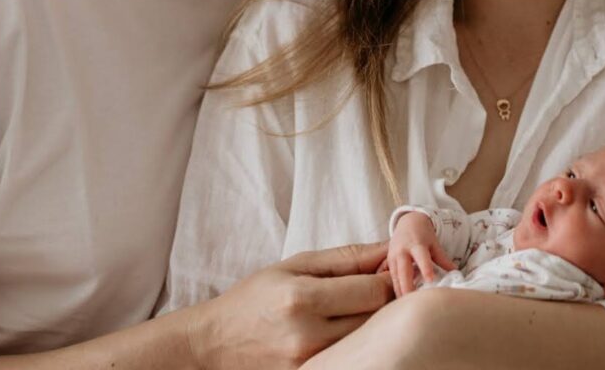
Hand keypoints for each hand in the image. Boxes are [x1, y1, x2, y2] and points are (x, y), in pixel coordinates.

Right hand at [185, 242, 393, 369]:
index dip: (388, 277)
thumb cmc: (256, 296)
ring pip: (368, 341)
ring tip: (356, 309)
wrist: (215, 340)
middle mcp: (307, 335)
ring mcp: (310, 364)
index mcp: (303, 298)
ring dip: (372, 322)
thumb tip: (389, 247)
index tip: (388, 270)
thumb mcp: (297, 264)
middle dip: (384, 299)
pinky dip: (355, 344)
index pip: (373, 291)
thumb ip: (347, 257)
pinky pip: (350, 358)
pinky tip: (343, 330)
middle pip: (376, 318)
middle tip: (376, 287)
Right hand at [387, 212, 455, 296]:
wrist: (407, 222)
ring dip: (400, 291)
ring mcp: (393, 257)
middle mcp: (402, 251)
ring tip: (406, 307)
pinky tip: (401, 301)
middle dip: (407, 287)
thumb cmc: (423, 235)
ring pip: (396, 277)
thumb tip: (455, 272)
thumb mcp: (434, 244)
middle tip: (413, 303)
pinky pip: (392, 278)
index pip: (421, 257)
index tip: (430, 280)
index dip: (425, 268)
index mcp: (416, 244)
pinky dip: (396, 289)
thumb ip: (443, 259)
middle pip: (404, 271)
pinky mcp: (389, 263)